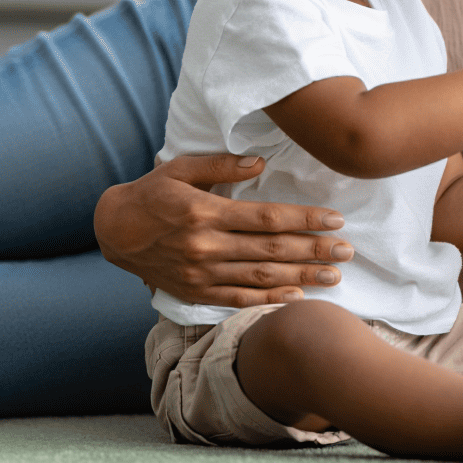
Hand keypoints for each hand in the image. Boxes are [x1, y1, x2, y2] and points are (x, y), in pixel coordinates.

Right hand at [93, 154, 355, 307]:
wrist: (114, 231)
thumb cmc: (153, 193)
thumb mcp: (180, 167)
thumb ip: (222, 165)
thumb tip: (260, 162)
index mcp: (206, 212)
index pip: (267, 218)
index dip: (305, 220)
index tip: (336, 220)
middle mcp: (206, 246)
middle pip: (272, 250)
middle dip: (314, 251)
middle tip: (348, 251)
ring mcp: (202, 273)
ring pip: (262, 277)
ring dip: (302, 277)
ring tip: (334, 276)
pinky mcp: (196, 291)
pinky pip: (239, 298)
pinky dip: (270, 300)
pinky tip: (298, 298)